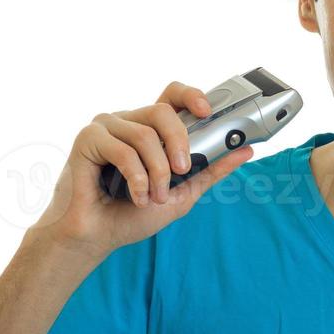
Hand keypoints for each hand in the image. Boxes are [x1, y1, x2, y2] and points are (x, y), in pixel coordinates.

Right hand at [30, 80, 252, 256]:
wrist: (96, 237)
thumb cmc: (131, 215)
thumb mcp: (183, 194)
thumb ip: (211, 171)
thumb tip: (246, 151)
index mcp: (150, 129)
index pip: (172, 96)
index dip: (191, 95)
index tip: (208, 111)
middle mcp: (128, 122)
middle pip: (163, 110)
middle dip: (179, 142)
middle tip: (182, 170)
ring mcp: (107, 128)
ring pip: (145, 134)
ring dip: (157, 172)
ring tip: (154, 196)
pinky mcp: (88, 139)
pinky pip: (122, 149)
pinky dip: (136, 178)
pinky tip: (135, 197)